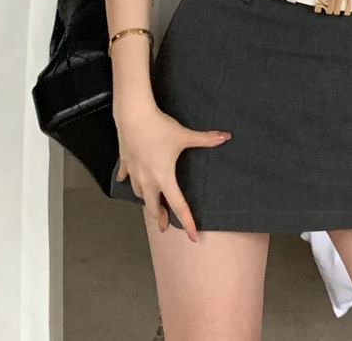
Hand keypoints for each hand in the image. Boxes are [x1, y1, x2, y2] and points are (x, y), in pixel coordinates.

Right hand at [114, 104, 231, 241]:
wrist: (133, 115)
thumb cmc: (159, 128)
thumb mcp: (185, 136)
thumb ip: (206, 139)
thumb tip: (226, 137)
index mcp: (163, 177)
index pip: (178, 205)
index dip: (187, 222)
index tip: (192, 236)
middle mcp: (147, 179)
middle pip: (152, 205)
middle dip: (160, 217)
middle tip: (165, 227)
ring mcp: (134, 171)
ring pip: (138, 193)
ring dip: (145, 200)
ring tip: (150, 204)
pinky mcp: (126, 161)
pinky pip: (126, 176)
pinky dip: (128, 181)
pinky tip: (127, 182)